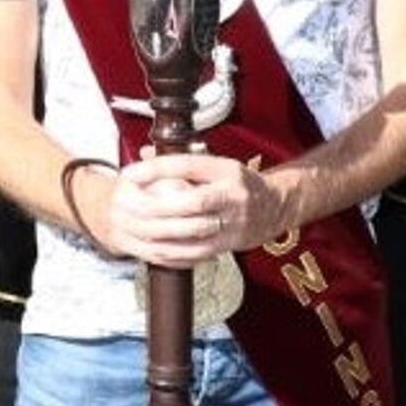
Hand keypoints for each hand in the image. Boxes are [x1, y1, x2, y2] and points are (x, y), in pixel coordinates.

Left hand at [105, 152, 281, 268]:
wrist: (276, 206)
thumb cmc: (235, 182)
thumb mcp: (214, 163)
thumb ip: (179, 158)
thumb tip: (144, 152)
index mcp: (226, 170)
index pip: (188, 166)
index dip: (156, 169)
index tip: (130, 173)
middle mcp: (233, 195)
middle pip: (192, 202)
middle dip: (156, 205)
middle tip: (129, 206)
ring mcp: (234, 222)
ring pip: (194, 231)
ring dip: (160, 233)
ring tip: (135, 229)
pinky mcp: (231, 244)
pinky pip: (198, 252)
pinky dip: (173, 252)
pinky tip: (153, 248)